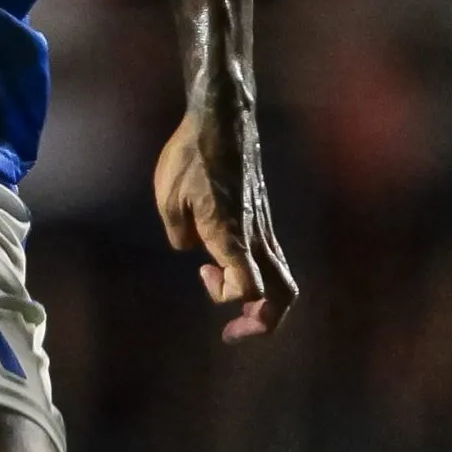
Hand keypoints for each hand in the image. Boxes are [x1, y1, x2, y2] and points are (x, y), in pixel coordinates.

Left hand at [154, 108, 297, 342]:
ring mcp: (265, 227)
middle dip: (263, 322)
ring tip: (237, 310)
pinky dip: (259, 276)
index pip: (248, 289)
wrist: (222, 120)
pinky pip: (272, 259)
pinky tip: (228, 264)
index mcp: (232, 235)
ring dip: (265, 303)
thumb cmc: (190, 156)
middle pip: (282, 295)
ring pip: (283, 279)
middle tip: (234, 330)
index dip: (225, 297)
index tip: (202, 272)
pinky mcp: (264, 218)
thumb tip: (193, 250)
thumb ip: (180, 234)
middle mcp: (256, 236)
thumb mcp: (168, 198)